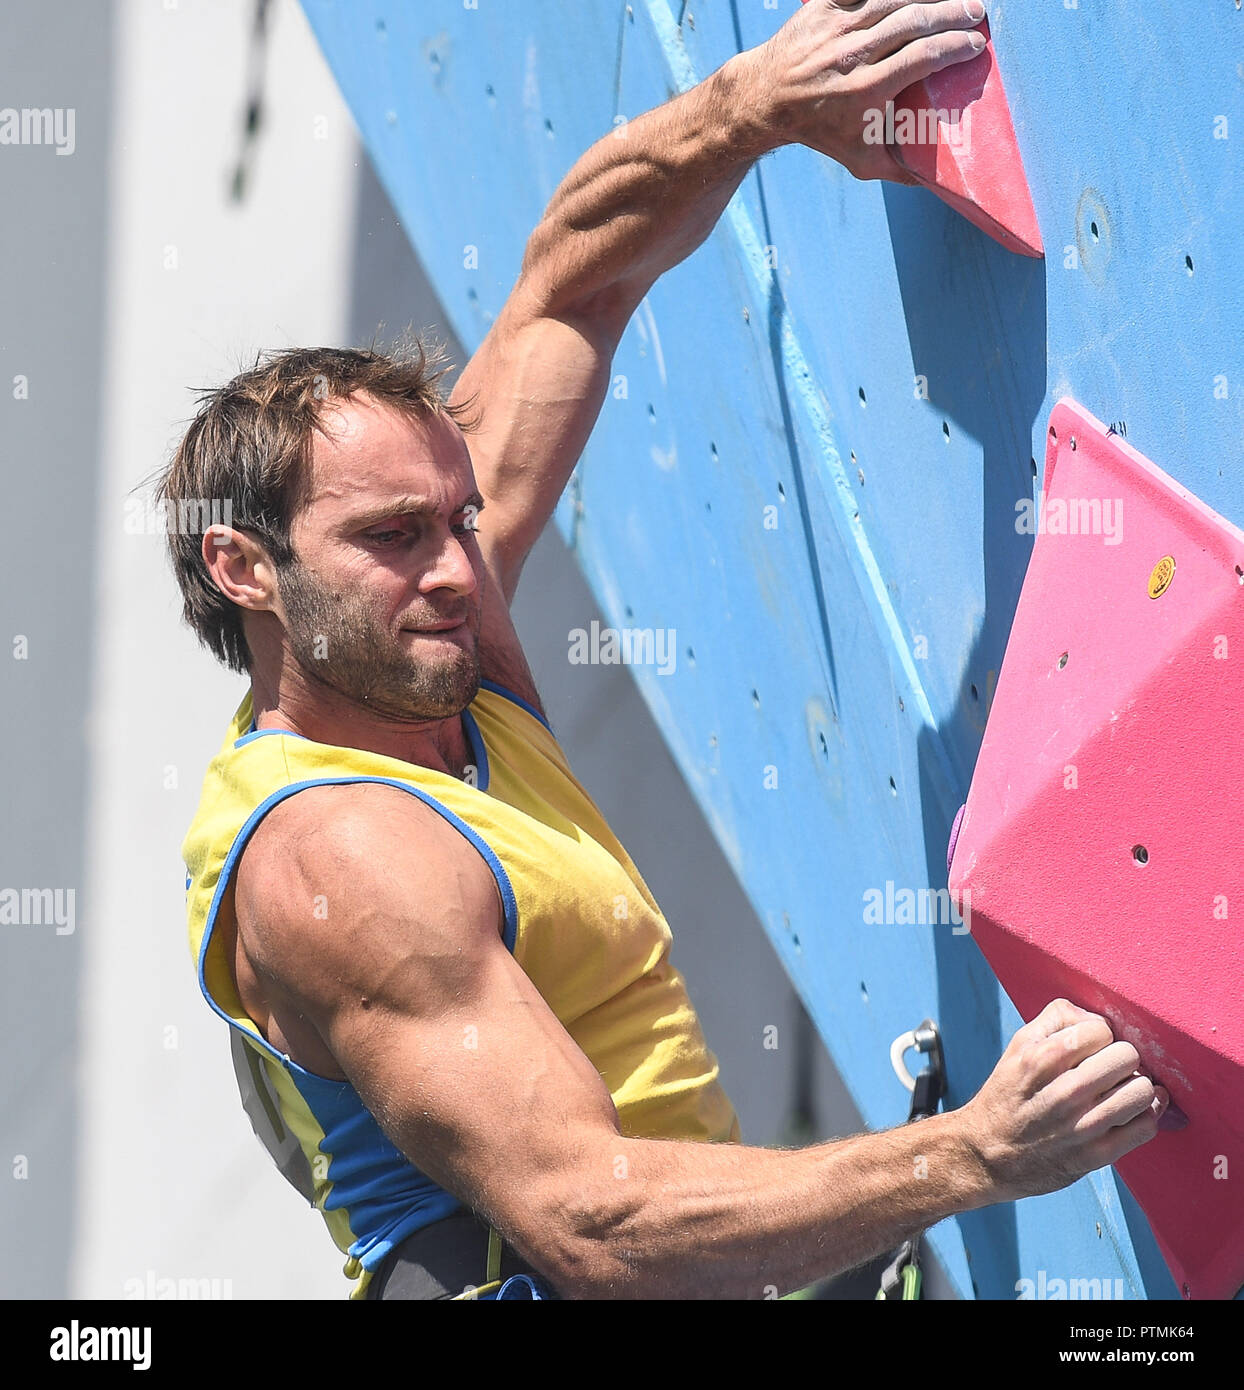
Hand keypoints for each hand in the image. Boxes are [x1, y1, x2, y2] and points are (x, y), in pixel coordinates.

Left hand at [743, 0, 989, 182]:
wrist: (767, 100)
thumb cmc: (820, 131)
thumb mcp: (859, 160)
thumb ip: (899, 169)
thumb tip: (936, 179)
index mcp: (864, 90)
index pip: (922, 57)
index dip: (955, 46)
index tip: (976, 45)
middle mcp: (851, 55)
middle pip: (913, 22)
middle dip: (952, 13)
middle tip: (978, 13)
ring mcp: (835, 26)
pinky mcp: (823, 5)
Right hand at [962, 998, 1169, 1202]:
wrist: (987, 1155)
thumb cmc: (1009, 1093)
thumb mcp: (1017, 1046)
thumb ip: (1056, 1018)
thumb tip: (1098, 1020)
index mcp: (1039, 1059)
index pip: (1100, 1030)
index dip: (1101, 1035)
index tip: (1093, 1048)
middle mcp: (1062, 1092)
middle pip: (1126, 1057)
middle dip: (1124, 1058)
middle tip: (1114, 1068)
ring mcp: (1080, 1127)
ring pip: (1141, 1092)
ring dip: (1140, 1086)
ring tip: (1126, 1087)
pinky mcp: (1094, 1157)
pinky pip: (1144, 1127)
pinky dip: (1147, 1115)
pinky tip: (1134, 1110)